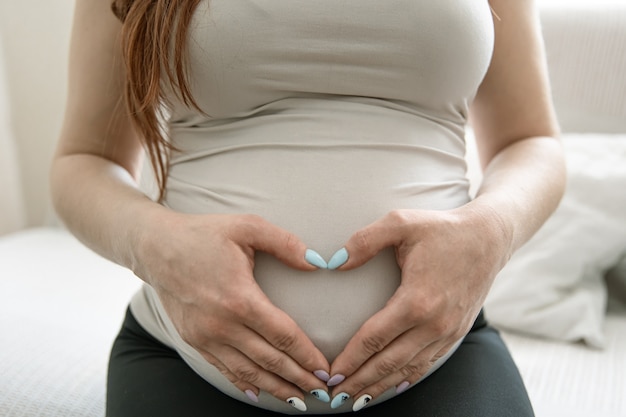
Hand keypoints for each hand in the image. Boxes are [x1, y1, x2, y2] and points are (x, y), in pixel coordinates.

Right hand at [133, 211, 330, 410]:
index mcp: (240, 298)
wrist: (155, 247)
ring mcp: (205, 336)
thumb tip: (316, 263)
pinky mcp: (193, 340)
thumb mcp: (247, 227)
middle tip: (323, 391)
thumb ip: (284, 244)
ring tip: (298, 399)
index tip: (326, 369)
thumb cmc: (203, 234)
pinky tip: (259, 392)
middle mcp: (222, 324)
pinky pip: (223, 368)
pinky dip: (244, 383)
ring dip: (276, 388)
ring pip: (248, 372)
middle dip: (299, 379)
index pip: (284, 335)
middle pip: (270, 360)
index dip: (308, 356)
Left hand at [325, 207, 511, 410]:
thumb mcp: (400, 223)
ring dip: (380, 386)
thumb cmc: (442, 229)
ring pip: (407, 369)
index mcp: (416, 300)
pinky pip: (427, 363)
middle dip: (359, 382)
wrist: (488, 237)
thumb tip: (333, 261)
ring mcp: (447, 332)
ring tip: (356, 399)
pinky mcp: (456, 334)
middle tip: (334, 397)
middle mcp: (433, 323)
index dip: (350, 359)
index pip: (373, 339)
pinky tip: (391, 385)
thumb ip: (364, 241)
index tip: (330, 373)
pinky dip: (406, 378)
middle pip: (388, 363)